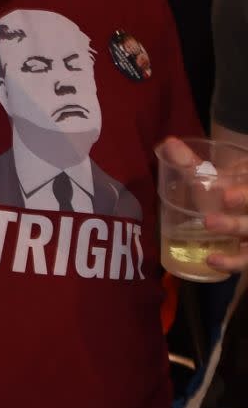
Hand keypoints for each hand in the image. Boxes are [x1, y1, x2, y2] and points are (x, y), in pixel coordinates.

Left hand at [158, 135, 247, 274]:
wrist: (243, 199)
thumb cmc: (231, 186)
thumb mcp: (217, 174)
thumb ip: (192, 163)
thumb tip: (168, 143)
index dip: (244, 195)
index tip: (227, 197)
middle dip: (235, 221)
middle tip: (209, 221)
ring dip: (234, 248)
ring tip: (209, 247)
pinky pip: (245, 260)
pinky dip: (230, 263)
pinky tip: (211, 261)